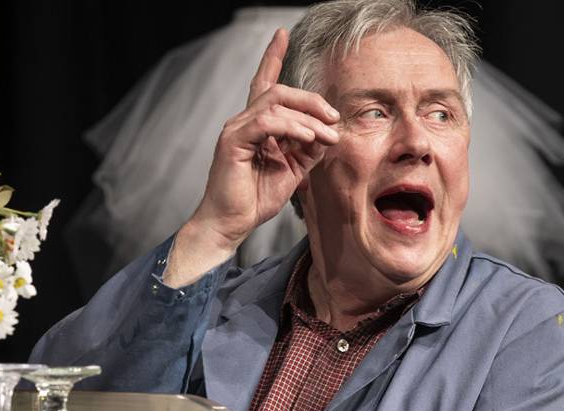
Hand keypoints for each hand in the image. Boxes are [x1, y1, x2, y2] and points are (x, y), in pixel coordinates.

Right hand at [164, 29, 340, 286]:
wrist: (230, 224)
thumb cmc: (255, 199)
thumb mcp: (294, 170)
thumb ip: (308, 148)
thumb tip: (330, 133)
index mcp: (255, 126)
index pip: (264, 84)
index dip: (272, 57)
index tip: (282, 34)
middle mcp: (243, 122)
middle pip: (278, 91)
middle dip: (311, 100)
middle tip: (333, 119)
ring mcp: (235, 130)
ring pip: (275, 103)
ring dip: (308, 118)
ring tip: (326, 136)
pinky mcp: (233, 142)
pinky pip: (266, 122)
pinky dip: (292, 127)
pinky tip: (307, 139)